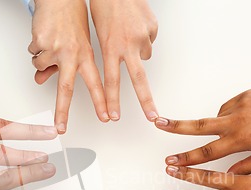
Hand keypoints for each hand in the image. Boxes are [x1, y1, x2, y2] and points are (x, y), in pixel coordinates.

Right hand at [29, 0, 107, 133]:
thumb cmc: (70, 19)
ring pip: (40, 67)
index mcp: (86, 56)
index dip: (101, 102)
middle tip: (61, 127)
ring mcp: (56, 50)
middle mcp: (73, 55)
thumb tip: (43, 79)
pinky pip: (33, 53)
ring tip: (50, 43)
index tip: (106, 117)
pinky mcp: (41, 43)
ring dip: (40, 60)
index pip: (96, 84)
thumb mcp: (75, 45)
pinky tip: (44, 35)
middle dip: (62, 111)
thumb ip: (63, 65)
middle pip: (66, 89)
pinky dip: (34, 47)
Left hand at [90, 0, 157, 120]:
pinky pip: (149, 40)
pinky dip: (143, 36)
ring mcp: (143, 37)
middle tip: (152, 117)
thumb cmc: (104, 4)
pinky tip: (135, 25)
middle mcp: (127, 45)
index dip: (112, 101)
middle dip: (146, 101)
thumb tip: (118, 65)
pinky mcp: (153, 29)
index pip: (111, 81)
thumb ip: (108, 52)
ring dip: (137, 50)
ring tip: (128, 33)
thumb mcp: (98, 33)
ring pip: (144, 55)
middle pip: (138, 80)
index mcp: (110, 47)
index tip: (113, 116)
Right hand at [155, 76, 250, 173]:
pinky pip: (229, 108)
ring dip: (219, 126)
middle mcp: (236, 121)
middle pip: (199, 125)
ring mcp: (239, 105)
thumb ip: (246, 166)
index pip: (208, 152)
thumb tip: (228, 175)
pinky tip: (246, 120)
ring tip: (243, 130)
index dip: (187, 159)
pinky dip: (231, 116)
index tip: (171, 163)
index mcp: (242, 139)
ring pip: (217, 118)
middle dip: (176, 126)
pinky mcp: (244, 95)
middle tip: (157, 123)